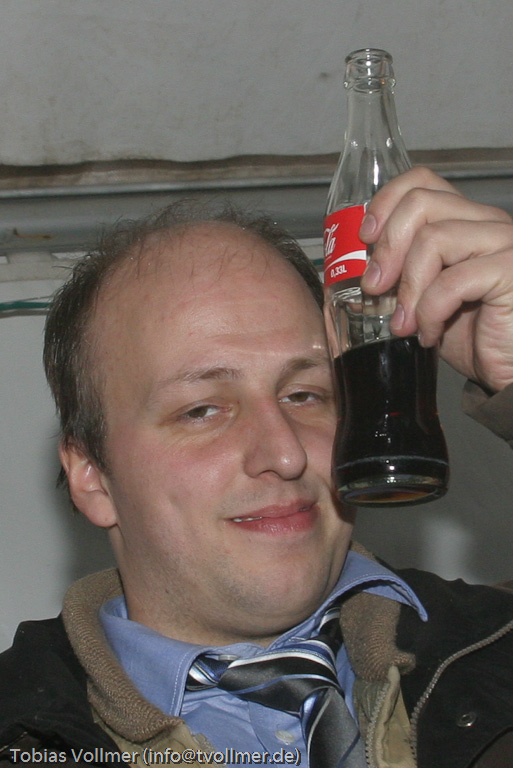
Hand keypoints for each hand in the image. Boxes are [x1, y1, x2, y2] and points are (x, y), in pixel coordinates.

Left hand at [359, 166, 512, 392]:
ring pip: (433, 238)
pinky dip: (430, 311)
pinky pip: (453, 281)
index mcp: (465, 221)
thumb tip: (361, 273)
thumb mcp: (426, 300)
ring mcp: (504, 243)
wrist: (509, 369)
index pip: (422, 181)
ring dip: (408, 288)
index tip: (365, 238)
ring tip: (403, 324)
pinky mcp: (511, 272)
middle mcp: (487, 223)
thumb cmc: (474, 336)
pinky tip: (428, 334)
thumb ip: (401, 278)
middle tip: (375, 288)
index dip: (385, 203)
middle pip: (421, 203)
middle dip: (387, 248)